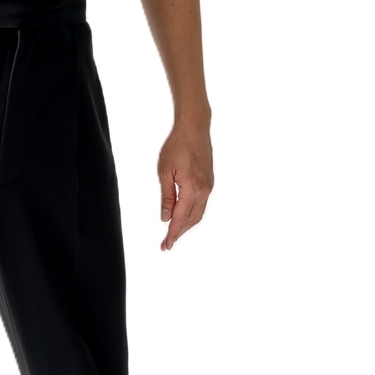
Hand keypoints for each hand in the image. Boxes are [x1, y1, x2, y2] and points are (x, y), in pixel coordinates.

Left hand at [157, 124, 213, 249]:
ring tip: (174, 233)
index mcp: (192, 189)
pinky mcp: (209, 182)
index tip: (166, 245)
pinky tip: (185, 217)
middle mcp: (204, 191)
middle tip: (167, 243)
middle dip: (179, 233)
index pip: (180, 218)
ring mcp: (209, 187)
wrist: (194, 129)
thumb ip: (167, 197)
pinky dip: (193, 215)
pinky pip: (202, 205)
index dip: (172, 234)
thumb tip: (166, 217)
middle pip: (192, 220)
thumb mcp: (165, 172)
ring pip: (198, 214)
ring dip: (187, 226)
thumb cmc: (177, 146)